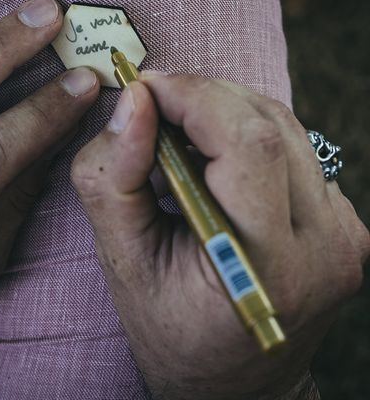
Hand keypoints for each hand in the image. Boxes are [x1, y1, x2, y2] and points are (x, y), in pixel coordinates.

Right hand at [71, 72, 368, 399]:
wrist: (234, 385)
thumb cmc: (170, 331)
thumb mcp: (122, 262)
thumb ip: (114, 179)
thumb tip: (133, 102)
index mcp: (267, 266)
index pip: (246, 144)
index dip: (192, 96)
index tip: (144, 88)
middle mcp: (325, 246)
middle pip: (270, 125)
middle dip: (204, 97)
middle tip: (154, 109)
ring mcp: (345, 234)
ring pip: (287, 127)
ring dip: (225, 113)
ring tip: (178, 137)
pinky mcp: (345, 224)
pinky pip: (296, 151)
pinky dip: (247, 138)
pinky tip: (214, 165)